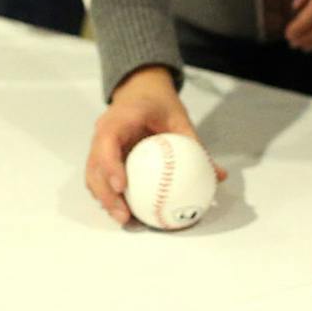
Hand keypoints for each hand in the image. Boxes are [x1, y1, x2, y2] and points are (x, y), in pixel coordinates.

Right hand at [85, 65, 219, 225]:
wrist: (140, 91)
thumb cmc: (159, 104)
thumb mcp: (179, 118)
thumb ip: (196, 145)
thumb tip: (219, 175)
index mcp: (119, 119)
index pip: (107, 142)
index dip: (110, 165)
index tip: (122, 186)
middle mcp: (102, 132)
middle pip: (94, 166)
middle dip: (105, 194)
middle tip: (124, 215)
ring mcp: (98, 145)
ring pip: (92, 176)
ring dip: (104, 199)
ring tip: (124, 219)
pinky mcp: (100, 156)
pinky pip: (99, 178)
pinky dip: (108, 195)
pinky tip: (126, 211)